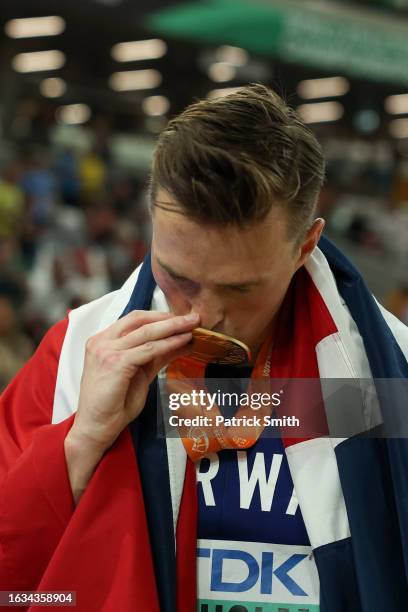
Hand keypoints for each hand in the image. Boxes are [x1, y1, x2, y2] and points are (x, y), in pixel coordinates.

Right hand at [68, 309, 199, 452]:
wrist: (96, 427)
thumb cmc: (114, 404)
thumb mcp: (139, 373)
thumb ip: (155, 356)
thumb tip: (179, 343)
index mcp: (102, 340)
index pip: (134, 320)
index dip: (159, 316)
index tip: (180, 318)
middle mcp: (101, 341)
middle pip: (140, 320)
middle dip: (169, 318)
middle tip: (193, 317)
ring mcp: (106, 350)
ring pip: (146, 332)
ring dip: (173, 327)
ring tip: (192, 325)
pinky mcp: (115, 363)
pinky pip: (148, 349)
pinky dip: (168, 344)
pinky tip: (182, 342)